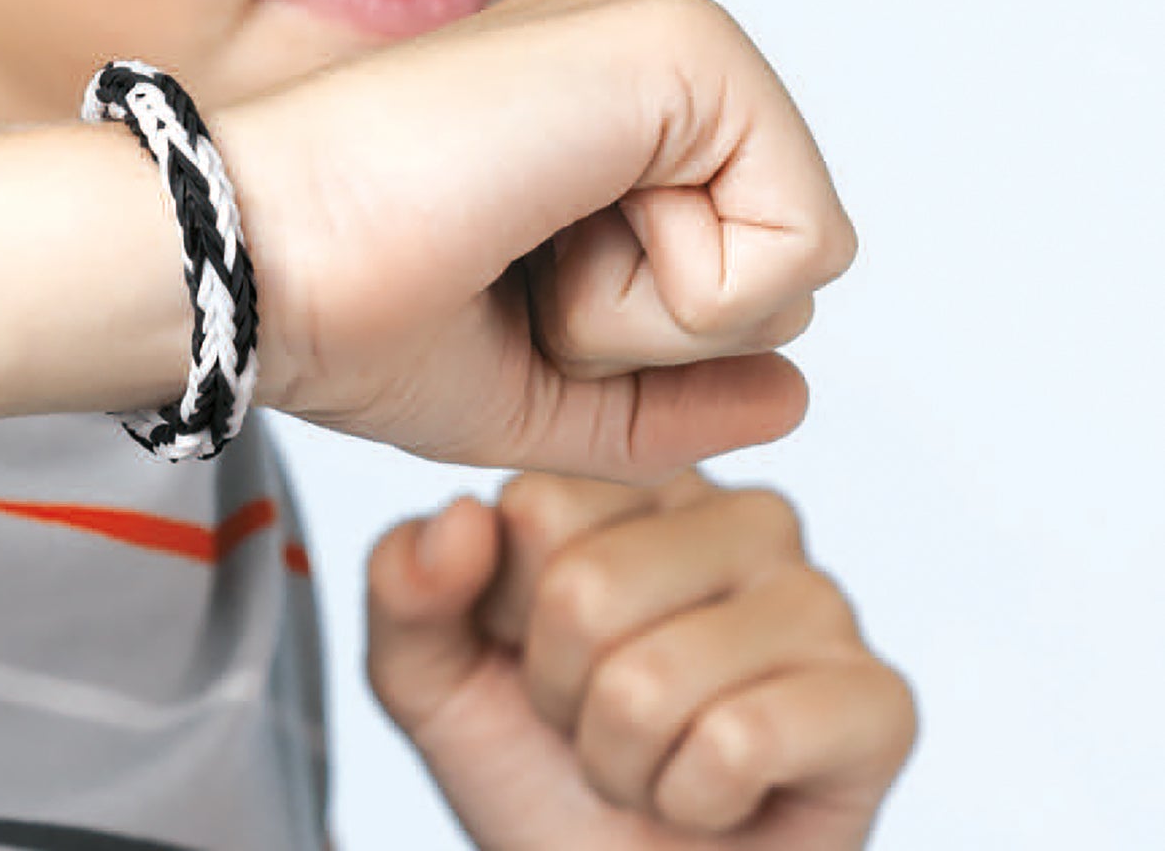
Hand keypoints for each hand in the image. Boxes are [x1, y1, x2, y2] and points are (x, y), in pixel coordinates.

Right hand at [217, 0, 855, 476]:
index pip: (735, 266)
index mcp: (600, 107)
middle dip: (653, 330)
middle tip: (511, 267)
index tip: (495, 281)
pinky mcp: (683, 44)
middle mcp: (639, 52)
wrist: (259, 258)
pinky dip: (678, 297)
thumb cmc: (355, 314)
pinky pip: (799, 239)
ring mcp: (663, 33)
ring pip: (793, 255)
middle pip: (778, 261)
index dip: (632, 339)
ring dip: (652, 313)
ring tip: (521, 242)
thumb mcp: (536, 386)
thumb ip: (670, 397)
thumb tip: (798, 395)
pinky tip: (552, 228)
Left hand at [365, 470, 917, 848]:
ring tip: (656, 765)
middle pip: (588, 591)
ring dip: (623, 763)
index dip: (507, 618)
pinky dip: (693, 801)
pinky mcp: (878, 701)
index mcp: (641, 481)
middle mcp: (743, 514)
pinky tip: (716, 800)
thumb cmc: (541, 773)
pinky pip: (739, 742)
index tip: (536, 657)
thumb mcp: (429, 676)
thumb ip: (406, 586)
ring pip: (653, 679)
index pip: (534, 507)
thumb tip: (459, 520)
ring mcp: (821, 600)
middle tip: (601, 728)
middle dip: (564, 702)